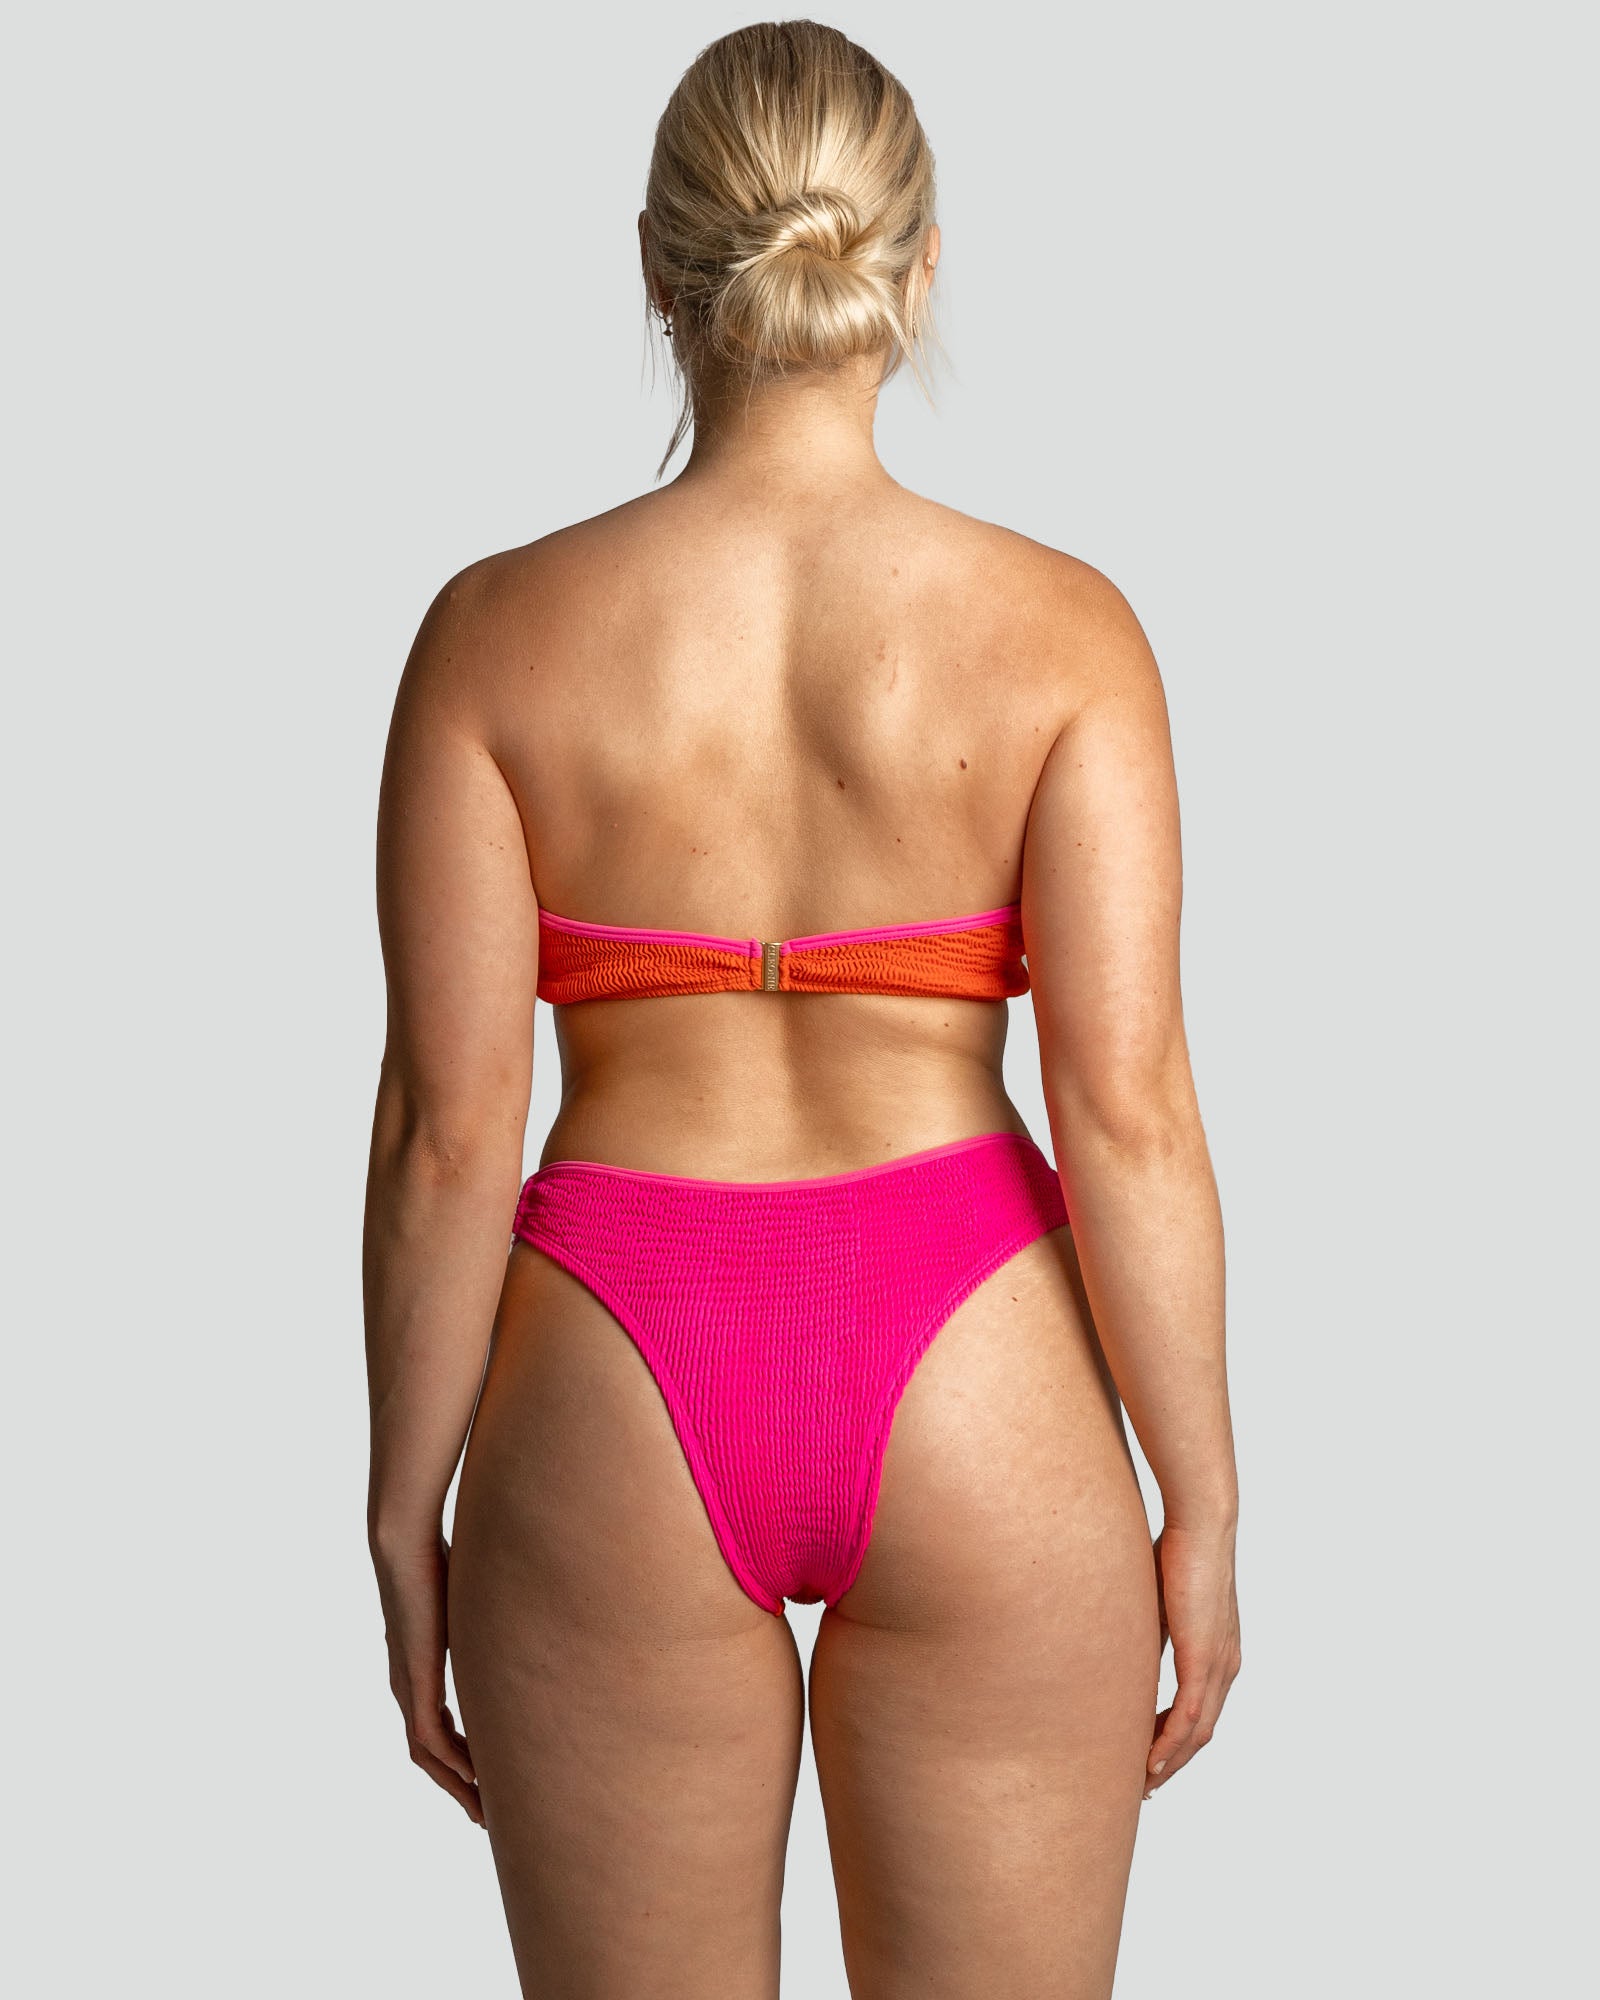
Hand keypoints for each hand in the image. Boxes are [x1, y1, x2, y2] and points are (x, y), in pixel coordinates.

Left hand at [372, 1528, 483, 1825]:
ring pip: (428, 1756)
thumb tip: (528, 1599)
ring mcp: (407, 1686)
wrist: (404, 1541)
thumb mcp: (471, 1597)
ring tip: (484, 1812)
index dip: (460, 1757)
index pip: (436, 1728)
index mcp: (417, 1667)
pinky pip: (430, 1739)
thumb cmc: (439, 1553)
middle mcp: (407, 1685)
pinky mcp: (414, 1682)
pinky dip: (452, 1764)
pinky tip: (476, 1778)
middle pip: (429, 1755)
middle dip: (459, 1786)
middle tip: (488, 1814)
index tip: (488, 1776)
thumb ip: (489, 1613)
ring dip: (456, 1786)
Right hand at [1145, 1520, 1240, 1795]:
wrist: (1201, 1525)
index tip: (1150, 1760)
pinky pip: (1189, 1716)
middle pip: (1201, 1733)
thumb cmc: (1179, 1551)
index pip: (1201, 1712)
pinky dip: (1170, 1744)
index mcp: (1219, 1653)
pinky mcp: (1204, 1658)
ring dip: (1171, 1762)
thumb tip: (1127, 1651)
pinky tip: (1151, 1762)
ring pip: (1197, 1733)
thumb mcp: (1161, 1604)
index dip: (1176, 1741)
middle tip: (1144, 1786)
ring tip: (1143, 1784)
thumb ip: (1153, 1634)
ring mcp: (1219, 1665)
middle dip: (1173, 1762)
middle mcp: (1226, 1666)